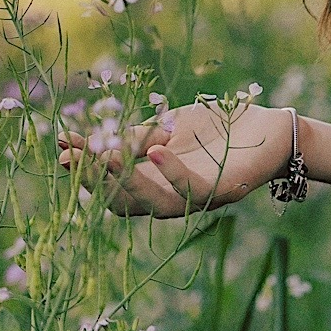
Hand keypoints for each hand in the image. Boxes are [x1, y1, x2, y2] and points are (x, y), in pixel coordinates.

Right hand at [58, 100, 294, 218]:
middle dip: (97, 180)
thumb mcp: (166, 129)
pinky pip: (190, 189)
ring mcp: (197, 200)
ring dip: (127, 181)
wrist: (270, 127)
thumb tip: (78, 147)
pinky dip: (170, 171)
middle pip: (125, 202)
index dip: (85, 172)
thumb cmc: (217, 129)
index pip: (111, 188)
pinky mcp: (223, 192)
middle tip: (74, 157)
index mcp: (155, 185)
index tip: (60, 148)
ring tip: (105, 156)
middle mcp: (172, 200)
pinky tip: (152, 150)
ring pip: (152, 203)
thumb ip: (131, 140)